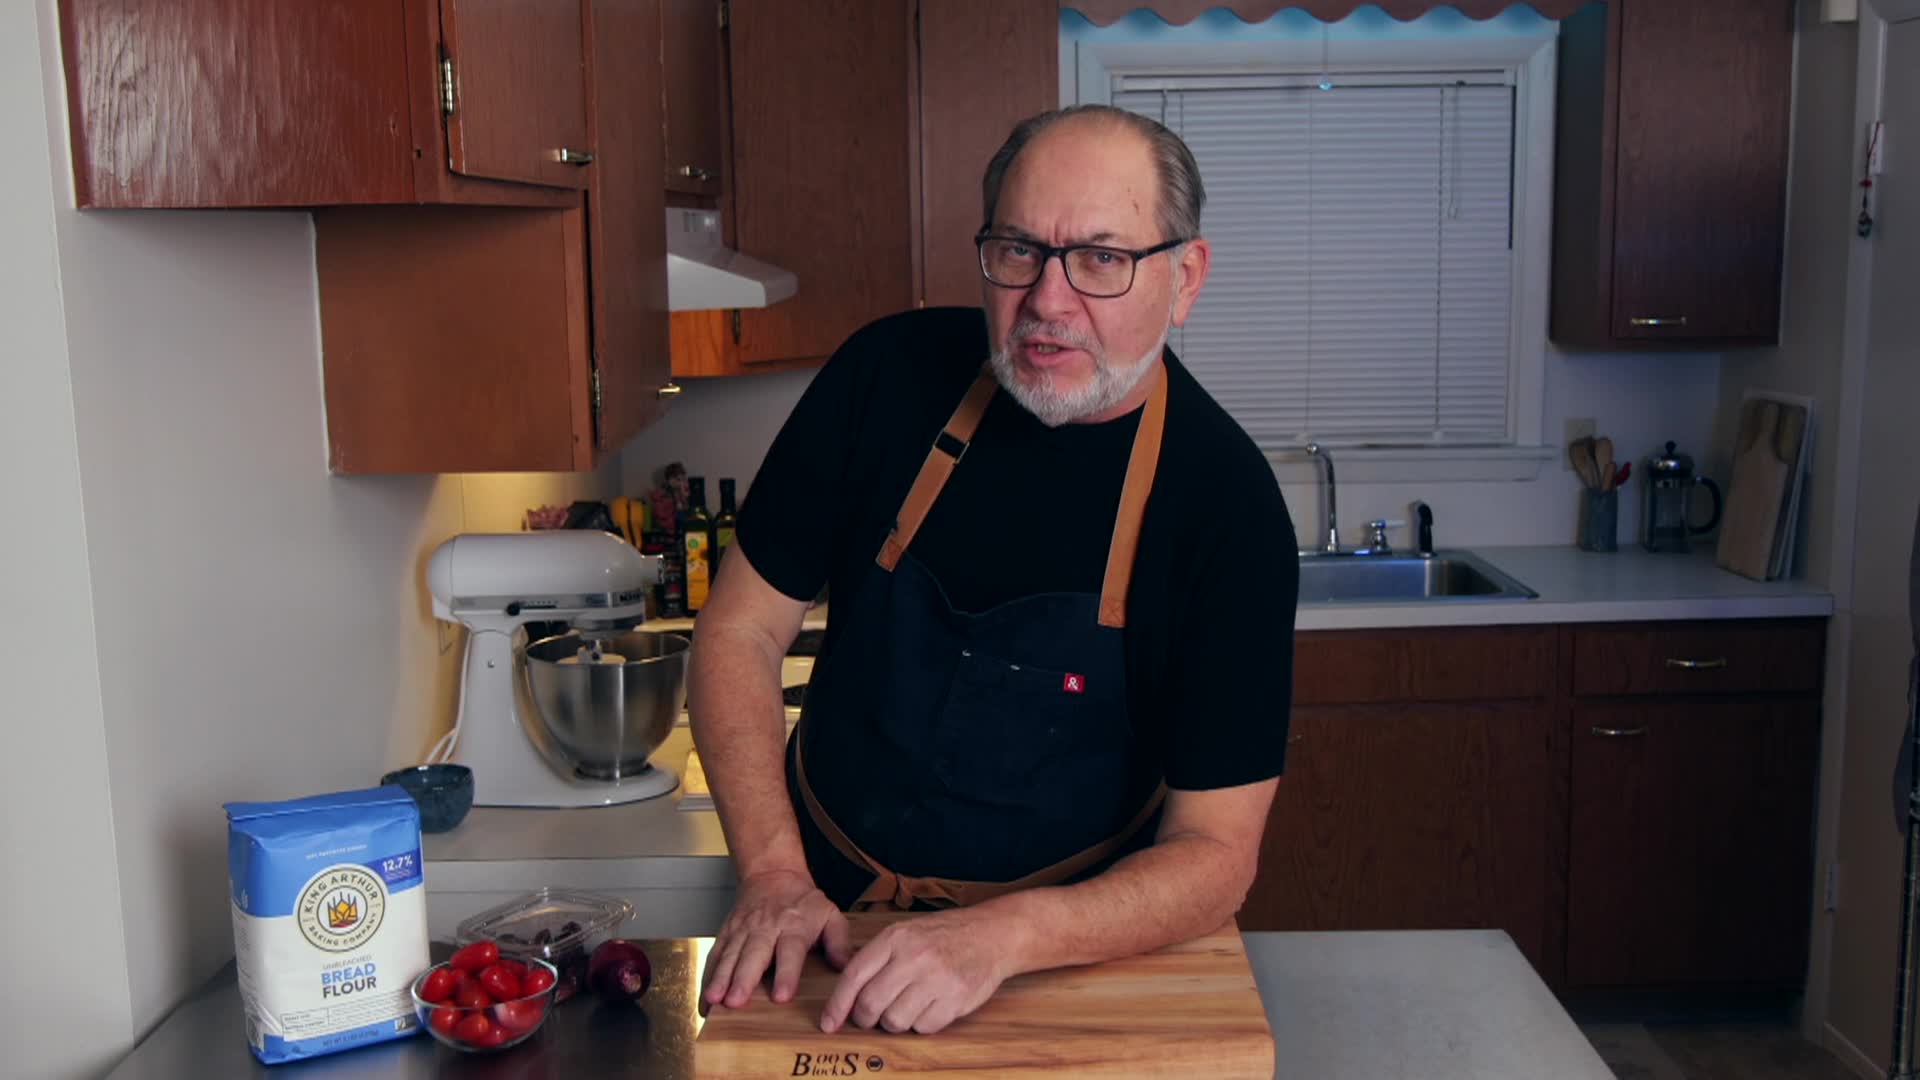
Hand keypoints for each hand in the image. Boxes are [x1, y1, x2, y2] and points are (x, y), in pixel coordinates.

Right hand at [702, 868, 849, 1008]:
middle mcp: (765, 928)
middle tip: (736, 1001)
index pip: (790, 951)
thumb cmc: (803, 902)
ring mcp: (742, 930)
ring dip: (721, 978)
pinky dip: (708, 975)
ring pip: (730, 955)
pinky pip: (716, 954)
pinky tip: (705, 997)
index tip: (782, 995)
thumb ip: (839, 940)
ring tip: (715, 1000)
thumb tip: (844, 966)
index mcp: (793, 925)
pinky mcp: (727, 932)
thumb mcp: (830, 913)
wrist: (773, 874)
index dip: (786, 974)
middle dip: (743, 978)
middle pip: (753, 954)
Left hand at [820, 907, 1022, 1034]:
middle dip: (866, 1018)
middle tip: (872, 1017)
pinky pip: (924, 1028)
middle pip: (871, 1004)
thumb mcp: (905, 932)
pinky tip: (930, 1006)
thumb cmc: (943, 936)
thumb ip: (876, 959)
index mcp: (896, 937)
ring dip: (895, 1022)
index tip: (829, 1023)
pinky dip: (922, 1024)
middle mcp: (914, 956)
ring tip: (907, 1006)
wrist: (992, 933)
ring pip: (895, 1021)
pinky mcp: (956, 999)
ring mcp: (937, 978)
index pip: (854, 976)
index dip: (837, 1004)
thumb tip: (846, 997)